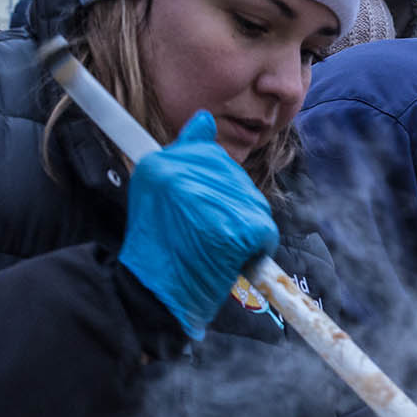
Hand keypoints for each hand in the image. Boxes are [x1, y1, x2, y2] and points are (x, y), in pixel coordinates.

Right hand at [117, 113, 278, 337]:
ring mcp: (210, 201)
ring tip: (215, 248)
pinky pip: (264, 231)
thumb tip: (204, 118)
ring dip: (244, 226)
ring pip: (253, 202)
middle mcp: (182, 176)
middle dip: (231, 205)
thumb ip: (181, 157)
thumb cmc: (157, 250)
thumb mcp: (156, 195)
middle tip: (207, 235)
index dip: (212, 180)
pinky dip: (257, 249)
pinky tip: (231, 260)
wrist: (152, 298)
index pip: (207, 153)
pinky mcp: (235, 229)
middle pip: (234, 176)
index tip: (203, 203)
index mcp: (159, 164)